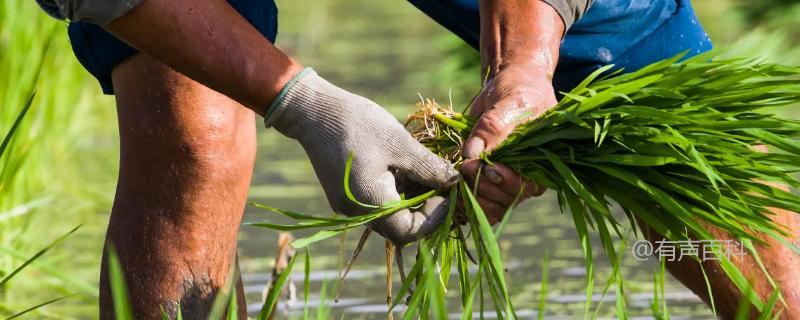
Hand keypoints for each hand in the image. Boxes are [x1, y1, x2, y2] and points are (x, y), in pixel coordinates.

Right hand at [266, 69, 458, 243]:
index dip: (434, 217)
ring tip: (422, 170)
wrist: (314, 110)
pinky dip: (395, 192)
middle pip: (399, 228)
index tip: (447, 192)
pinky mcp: (345, 196)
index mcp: (370, 203)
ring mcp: (348, 206)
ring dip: (410, 200)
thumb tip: (455, 182)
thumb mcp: (400, 143)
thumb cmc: (357, 123)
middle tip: (440, 182)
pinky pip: (376, 204)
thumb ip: (429, 168)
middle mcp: (356, 213)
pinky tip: (403, 168)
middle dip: (424, 209)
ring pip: (389, 216)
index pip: (410, 232)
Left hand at [461, 67, 555, 222]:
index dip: (502, 180)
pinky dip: (469, 201)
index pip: (524, 184)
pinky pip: (484, 201)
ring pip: (494, 203)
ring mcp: (510, 178)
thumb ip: (492, 127)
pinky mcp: (492, 178)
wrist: (511, 83)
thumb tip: (471, 153)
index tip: (482, 166)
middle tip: (465, 168)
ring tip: (459, 178)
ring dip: (473, 195)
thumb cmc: (519, 90)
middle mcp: (529, 174)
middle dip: (483, 186)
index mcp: (542, 160)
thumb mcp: (509, 102)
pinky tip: (458, 196)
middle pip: (506, 197)